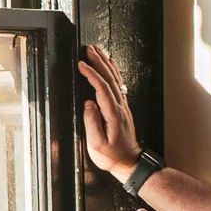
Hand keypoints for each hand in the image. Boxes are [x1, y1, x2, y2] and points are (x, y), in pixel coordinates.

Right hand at [78, 44, 140, 180]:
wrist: (129, 162)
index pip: (102, 88)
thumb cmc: (112, 156)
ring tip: (97, 51)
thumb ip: (92, 123)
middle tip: (88, 49)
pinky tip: (109, 65)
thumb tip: (88, 103)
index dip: (91, 74)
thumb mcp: (97, 145)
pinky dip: (113, 71)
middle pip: (110, 78)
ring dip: (106, 63)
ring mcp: (123, 106)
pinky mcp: (122, 107)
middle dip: (99, 62)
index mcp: (113, 114)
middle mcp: (120, 107)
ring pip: (115, 79)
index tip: (81, 65)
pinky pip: (117, 84)